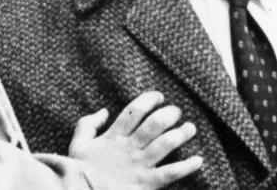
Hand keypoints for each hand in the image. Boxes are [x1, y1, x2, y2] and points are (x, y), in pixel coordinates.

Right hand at [69, 91, 202, 188]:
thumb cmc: (78, 172)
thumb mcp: (77, 145)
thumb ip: (88, 124)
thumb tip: (105, 111)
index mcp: (113, 137)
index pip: (134, 111)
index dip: (149, 100)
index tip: (160, 97)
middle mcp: (129, 148)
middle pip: (154, 124)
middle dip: (169, 114)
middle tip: (177, 112)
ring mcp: (138, 166)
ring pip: (165, 144)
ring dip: (181, 134)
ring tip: (191, 129)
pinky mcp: (145, 184)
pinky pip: (170, 173)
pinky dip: (186, 166)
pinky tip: (198, 160)